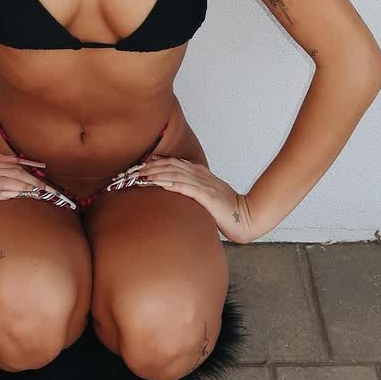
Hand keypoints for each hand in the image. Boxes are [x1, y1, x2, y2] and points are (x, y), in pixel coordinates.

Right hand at [0, 151, 48, 227]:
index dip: (29, 166)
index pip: (11, 162)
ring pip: (3, 181)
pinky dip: (3, 193)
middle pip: (12, 172)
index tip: (45, 170)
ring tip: (39, 192)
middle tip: (50, 188)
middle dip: (33, 180)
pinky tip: (15, 196)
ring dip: (23, 186)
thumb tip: (14, 170)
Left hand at [136, 157, 259, 243]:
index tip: (139, 166)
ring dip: (156, 173)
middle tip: (133, 170)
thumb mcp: (207, 196)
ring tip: (140, 176)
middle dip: (150, 167)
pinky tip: (158, 184)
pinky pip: (185, 187)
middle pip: (171, 165)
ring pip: (175, 174)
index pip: (173, 163)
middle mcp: (200, 175)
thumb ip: (192, 191)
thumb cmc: (226, 211)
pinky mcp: (207, 196)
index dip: (155, 162)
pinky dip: (170, 183)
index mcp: (200, 174)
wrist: (247, 217)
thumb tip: (175, 193)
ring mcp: (204, 185)